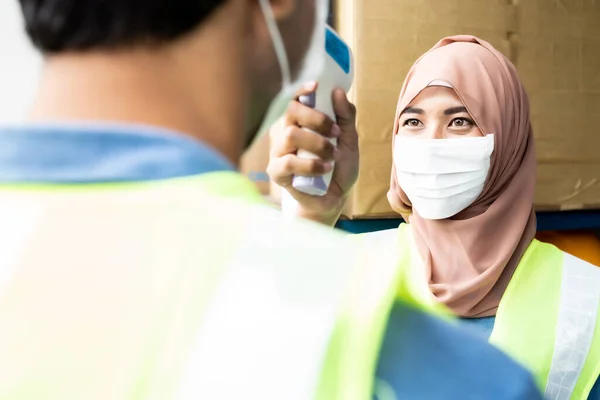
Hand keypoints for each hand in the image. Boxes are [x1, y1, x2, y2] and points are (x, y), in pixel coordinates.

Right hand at [267, 82, 358, 225]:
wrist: (336, 198)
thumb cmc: (339, 167)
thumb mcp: (349, 140)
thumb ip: (345, 116)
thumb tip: (338, 91)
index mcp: (301, 122)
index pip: (294, 99)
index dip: (301, 89)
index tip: (315, 85)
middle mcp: (286, 133)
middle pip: (290, 112)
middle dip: (316, 118)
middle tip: (335, 131)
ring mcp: (279, 152)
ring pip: (290, 135)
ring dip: (317, 144)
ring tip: (334, 155)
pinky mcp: (277, 172)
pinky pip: (287, 162)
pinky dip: (310, 164)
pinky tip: (325, 168)